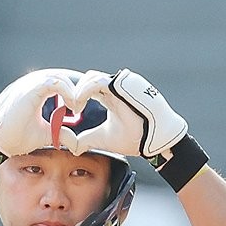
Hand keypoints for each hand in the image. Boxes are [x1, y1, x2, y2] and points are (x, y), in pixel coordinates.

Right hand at [0, 69, 82, 172]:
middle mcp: (32, 87)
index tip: (78, 108)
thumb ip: (61, 133)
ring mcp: (29, 88)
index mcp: (35, 93)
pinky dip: (65, 92)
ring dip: (71, 91)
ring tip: (76, 106)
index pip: (58, 82)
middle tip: (80, 106)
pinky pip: (53, 83)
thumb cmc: (18, 138)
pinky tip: (71, 106)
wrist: (1, 144)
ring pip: (58, 78)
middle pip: (60, 77)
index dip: (72, 92)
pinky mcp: (29, 92)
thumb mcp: (46, 134)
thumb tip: (76, 143)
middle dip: (74, 89)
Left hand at [73, 68, 188, 159]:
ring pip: (92, 77)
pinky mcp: (126, 84)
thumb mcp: (104, 137)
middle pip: (88, 79)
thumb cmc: (136, 137)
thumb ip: (87, 139)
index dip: (76, 95)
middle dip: (75, 91)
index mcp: (112, 95)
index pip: (89, 87)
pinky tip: (80, 103)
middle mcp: (117, 87)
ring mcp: (122, 83)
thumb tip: (73, 148)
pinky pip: (100, 81)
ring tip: (75, 106)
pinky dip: (86, 90)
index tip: (69, 109)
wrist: (155, 139)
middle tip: (70, 107)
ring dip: (79, 91)